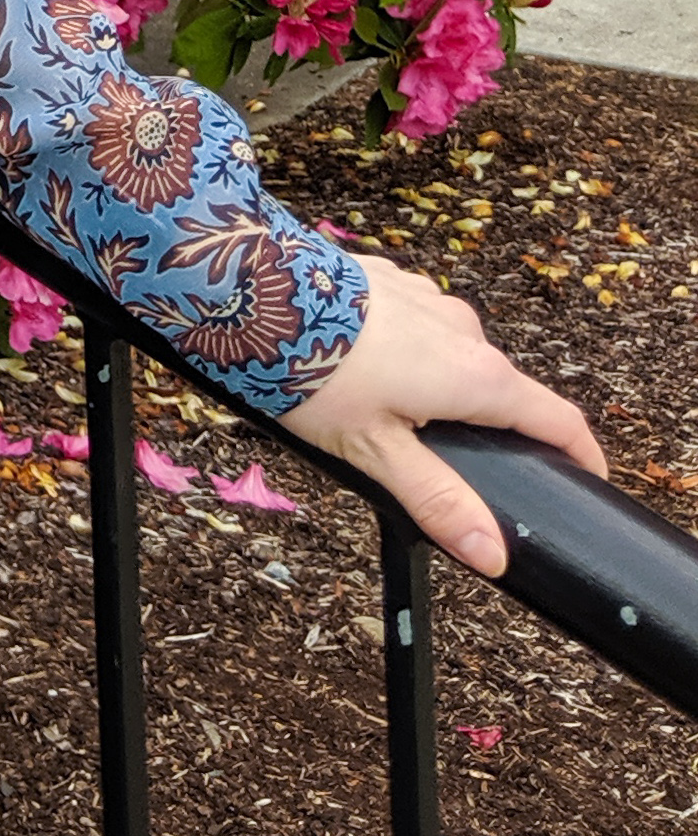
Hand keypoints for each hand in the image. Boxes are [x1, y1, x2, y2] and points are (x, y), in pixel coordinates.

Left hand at [288, 248, 607, 576]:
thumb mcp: (374, 451)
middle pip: (501, 390)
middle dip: (488, 428)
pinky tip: (359, 371)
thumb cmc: (311, 368)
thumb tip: (492, 553)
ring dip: (438, 389)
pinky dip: (406, 354)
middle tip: (453, 468)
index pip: (558, 419)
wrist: (250, 283)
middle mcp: (465, 329)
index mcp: (476, 376)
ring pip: (454, 355)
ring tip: (385, 421)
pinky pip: (417, 327)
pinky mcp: (392, 282)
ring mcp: (429, 298)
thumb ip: (436, 500)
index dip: (580, 454)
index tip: (586, 479)